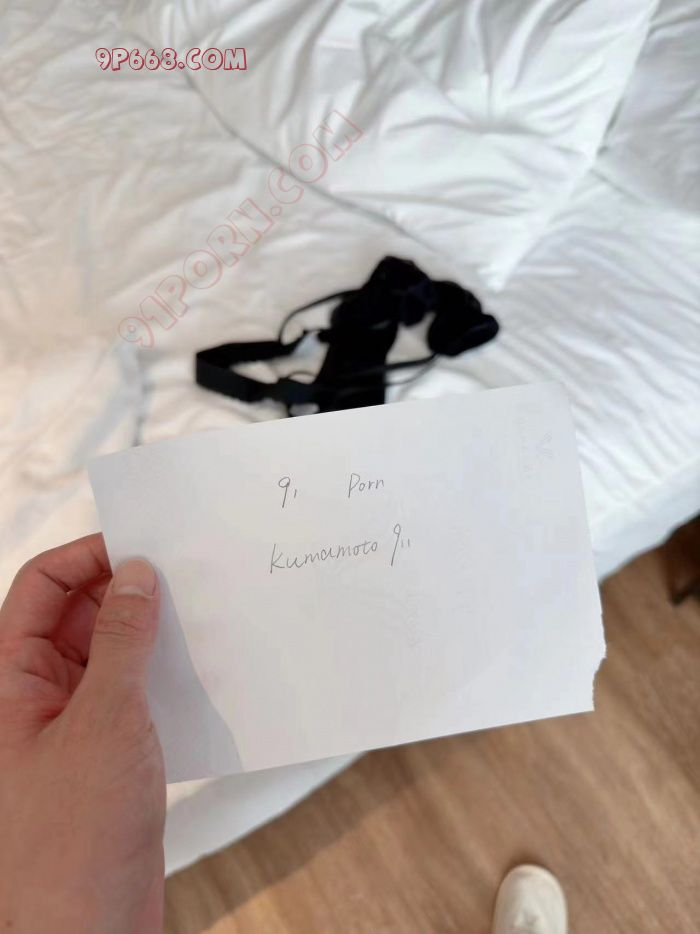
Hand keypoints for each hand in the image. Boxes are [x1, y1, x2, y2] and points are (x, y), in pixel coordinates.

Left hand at [0, 534, 164, 932]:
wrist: (86, 931)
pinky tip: (200, 671)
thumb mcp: (105, 720)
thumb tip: (136, 574)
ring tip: (199, 622)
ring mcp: (71, 721)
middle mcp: (36, 693)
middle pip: (77, 612)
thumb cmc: (74, 837)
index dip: (87, 557)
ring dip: (150, 633)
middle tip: (184, 579)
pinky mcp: (105, 748)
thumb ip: (121, 639)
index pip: (42, 587)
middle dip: (127, 591)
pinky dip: (161, 671)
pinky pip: (131, 687)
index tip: (142, 546)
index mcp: (10, 679)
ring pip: (110, 649)